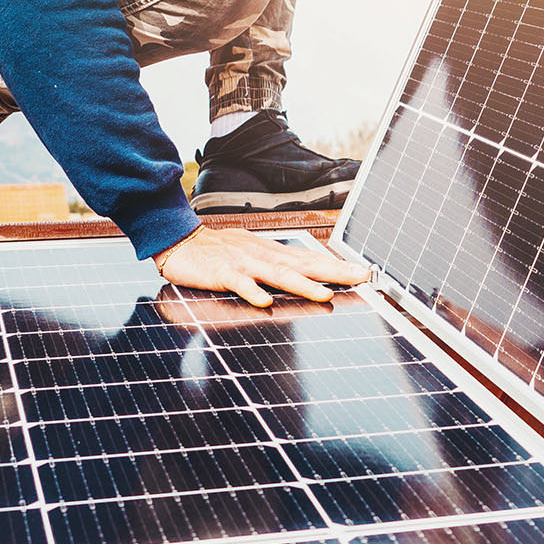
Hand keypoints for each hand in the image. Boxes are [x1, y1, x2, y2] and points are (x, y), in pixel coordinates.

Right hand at [153, 225, 371, 306]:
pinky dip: (251, 291)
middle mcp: (262, 255)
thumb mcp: (251, 254)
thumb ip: (276, 264)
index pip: (310, 259)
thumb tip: (305, 274)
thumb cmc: (217, 251)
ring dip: (301, 284)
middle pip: (303, 264)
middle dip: (333, 271)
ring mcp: (243, 263)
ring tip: (324, 293)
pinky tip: (264, 301)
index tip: (363, 272)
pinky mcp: (221, 272)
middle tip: (360, 277)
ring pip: (277, 273)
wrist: (179, 241)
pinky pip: (238, 283)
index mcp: (271, 252)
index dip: (337, 266)